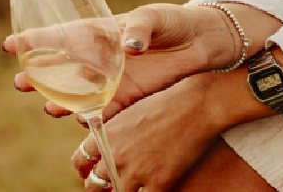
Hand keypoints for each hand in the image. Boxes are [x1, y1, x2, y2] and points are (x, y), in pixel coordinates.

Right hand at [7, 3, 231, 119]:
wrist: (205, 44)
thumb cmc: (177, 23)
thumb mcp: (157, 17)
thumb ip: (141, 27)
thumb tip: (129, 46)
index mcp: (100, 33)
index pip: (62, 36)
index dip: (34, 40)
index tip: (11, 45)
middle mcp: (99, 59)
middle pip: (59, 71)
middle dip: (37, 77)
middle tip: (22, 83)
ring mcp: (111, 81)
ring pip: (75, 95)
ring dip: (59, 101)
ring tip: (50, 106)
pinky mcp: (126, 99)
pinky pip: (101, 113)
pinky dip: (90, 118)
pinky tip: (82, 120)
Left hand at [69, 75, 220, 190]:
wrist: (201, 103)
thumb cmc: (173, 100)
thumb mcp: (135, 110)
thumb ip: (117, 130)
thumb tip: (113, 145)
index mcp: (107, 135)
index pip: (81, 160)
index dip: (86, 168)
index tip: (94, 170)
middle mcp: (115, 155)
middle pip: (95, 182)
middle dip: (103, 184)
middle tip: (113, 183)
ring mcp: (136, 171)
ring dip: (125, 189)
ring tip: (137, 182)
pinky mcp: (159, 182)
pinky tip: (155, 187)